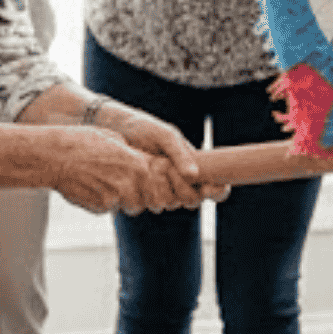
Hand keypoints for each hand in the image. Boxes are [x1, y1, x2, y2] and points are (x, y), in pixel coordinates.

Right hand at [46, 125, 176, 214]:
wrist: (55, 155)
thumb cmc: (83, 142)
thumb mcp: (115, 139)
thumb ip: (133, 154)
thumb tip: (144, 161)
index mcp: (137, 164)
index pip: (162, 186)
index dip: (160, 189)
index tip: (156, 189)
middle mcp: (129, 183)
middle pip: (148, 202)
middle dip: (142, 197)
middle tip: (130, 188)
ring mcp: (114, 198)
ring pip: (128, 207)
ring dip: (124, 201)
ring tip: (107, 184)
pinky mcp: (99, 208)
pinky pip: (109, 209)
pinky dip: (104, 202)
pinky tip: (92, 187)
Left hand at [102, 104, 226, 208]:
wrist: (115, 130)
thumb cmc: (144, 129)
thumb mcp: (165, 136)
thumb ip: (180, 154)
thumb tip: (194, 175)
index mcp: (193, 167)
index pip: (216, 188)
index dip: (217, 192)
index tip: (208, 187)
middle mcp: (179, 182)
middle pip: (193, 200)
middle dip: (183, 188)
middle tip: (168, 168)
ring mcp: (161, 190)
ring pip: (171, 203)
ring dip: (162, 187)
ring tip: (151, 164)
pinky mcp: (143, 195)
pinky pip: (150, 204)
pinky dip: (146, 192)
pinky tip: (139, 176)